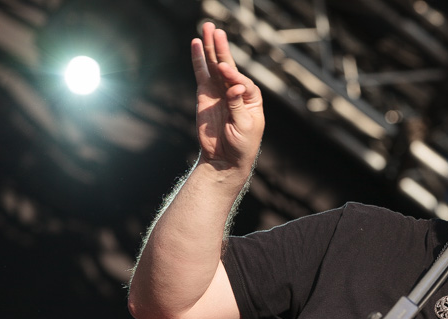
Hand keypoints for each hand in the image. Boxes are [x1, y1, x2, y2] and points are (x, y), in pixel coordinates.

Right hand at [191, 22, 264, 169]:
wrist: (224, 160)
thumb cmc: (241, 146)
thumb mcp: (244, 127)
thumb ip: (238, 106)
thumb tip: (236, 86)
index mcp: (252, 99)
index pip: (243, 82)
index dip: (234, 76)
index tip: (225, 70)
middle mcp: (236, 92)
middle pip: (228, 67)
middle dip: (222, 49)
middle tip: (216, 30)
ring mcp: (219, 92)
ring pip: (214, 66)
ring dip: (210, 48)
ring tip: (207, 28)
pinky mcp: (205, 96)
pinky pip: (201, 75)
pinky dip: (198, 60)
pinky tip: (196, 44)